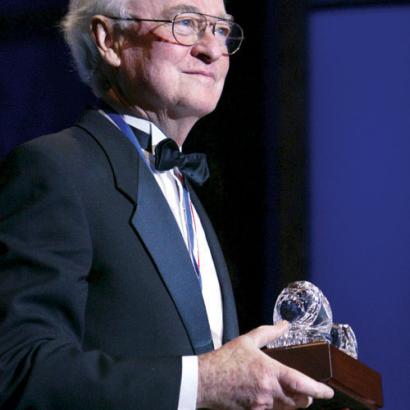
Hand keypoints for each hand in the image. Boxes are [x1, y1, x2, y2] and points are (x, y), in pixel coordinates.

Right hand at [197, 321, 333, 409]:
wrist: (206, 380)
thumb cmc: (226, 360)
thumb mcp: (248, 340)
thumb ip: (269, 332)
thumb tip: (285, 325)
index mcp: (270, 372)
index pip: (302, 384)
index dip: (319, 390)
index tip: (328, 392)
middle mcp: (269, 392)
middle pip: (299, 402)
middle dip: (307, 398)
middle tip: (308, 392)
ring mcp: (262, 406)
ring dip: (293, 403)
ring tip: (292, 395)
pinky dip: (278, 408)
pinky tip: (272, 399)